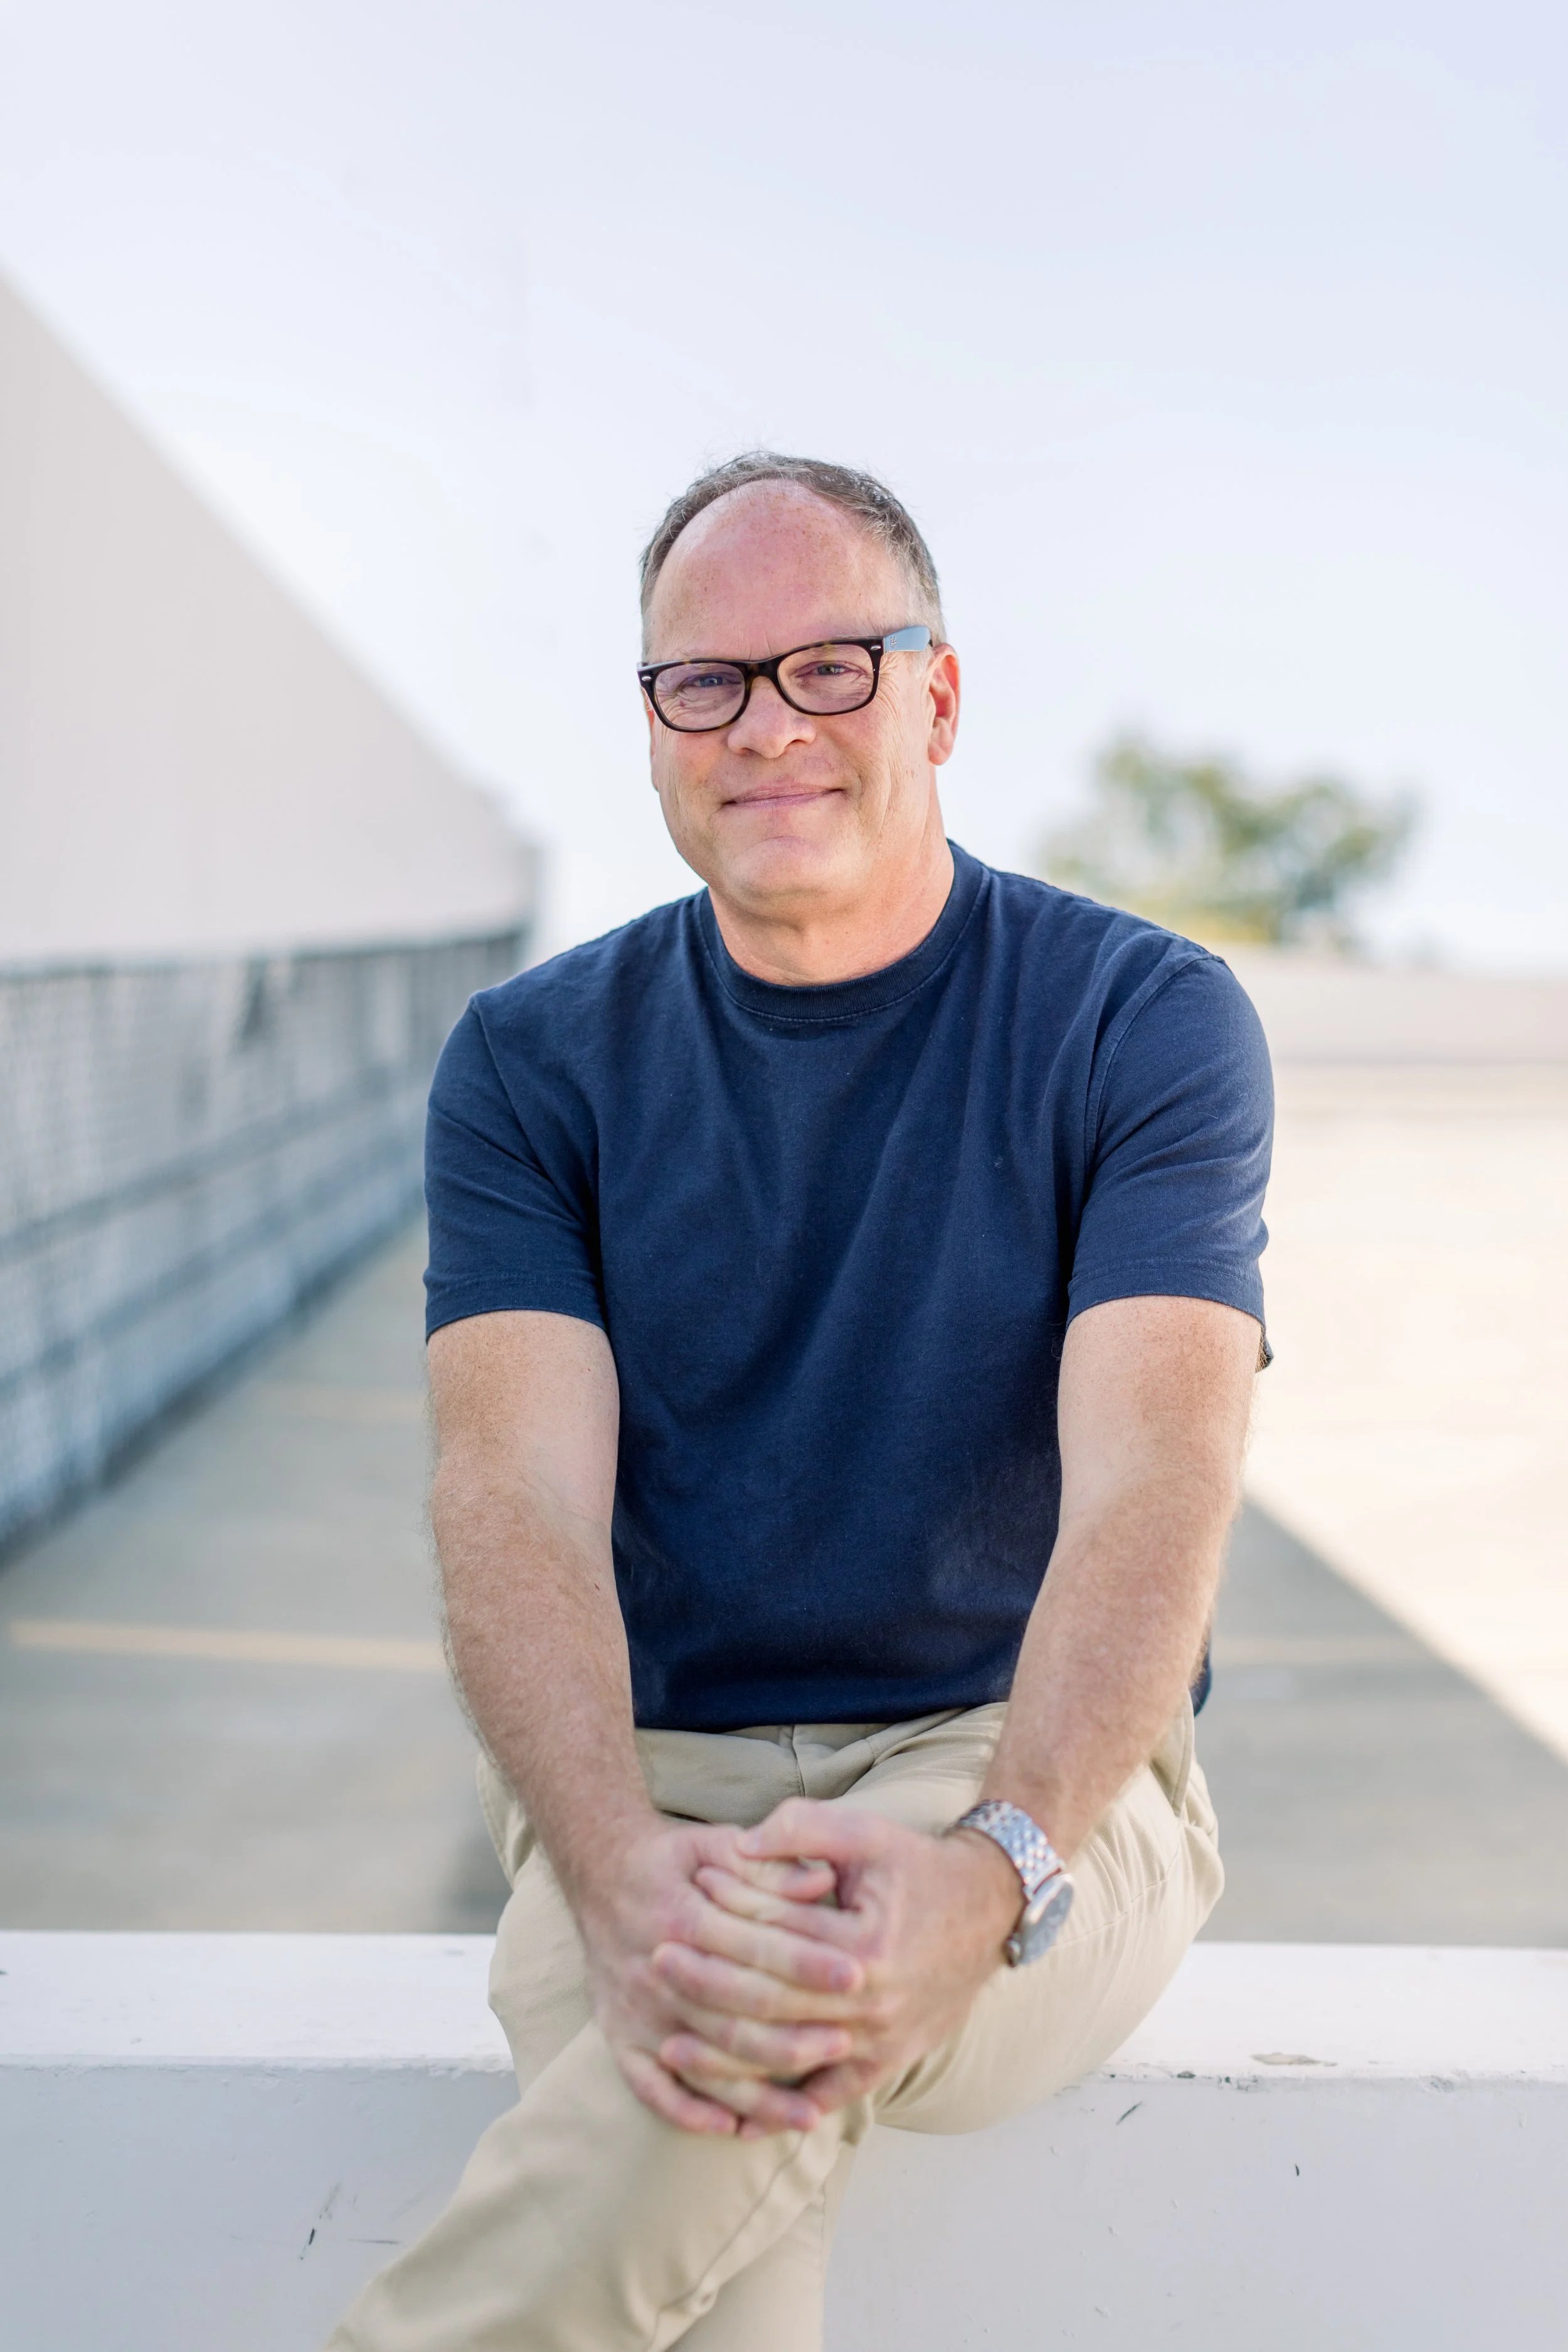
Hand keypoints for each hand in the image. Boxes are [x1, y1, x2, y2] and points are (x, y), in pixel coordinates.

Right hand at [573, 1814, 862, 2136]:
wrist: (599, 1872)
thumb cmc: (673, 1861)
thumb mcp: (717, 1843)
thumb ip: (769, 1865)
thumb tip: (821, 1882)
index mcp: (681, 1916)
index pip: (754, 1948)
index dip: (807, 1962)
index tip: (856, 1974)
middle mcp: (654, 1970)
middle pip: (733, 2015)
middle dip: (794, 2034)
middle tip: (848, 2042)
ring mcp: (635, 2011)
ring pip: (703, 2063)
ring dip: (757, 2092)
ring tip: (810, 2112)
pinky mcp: (618, 2037)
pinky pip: (650, 2088)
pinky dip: (689, 2111)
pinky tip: (732, 2126)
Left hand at [649, 1801, 1022, 2129]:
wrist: (989, 1909)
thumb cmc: (919, 1867)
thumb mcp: (867, 1832)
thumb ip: (802, 1829)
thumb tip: (738, 1848)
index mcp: (866, 1946)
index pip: (778, 1936)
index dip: (726, 1914)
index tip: (683, 1902)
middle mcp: (873, 2003)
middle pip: (771, 2001)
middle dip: (708, 1984)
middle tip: (657, 1964)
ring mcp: (882, 2041)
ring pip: (789, 2058)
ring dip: (726, 2057)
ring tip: (670, 2046)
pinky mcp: (887, 2064)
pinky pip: (827, 2098)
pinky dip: (780, 2108)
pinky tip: (733, 2113)